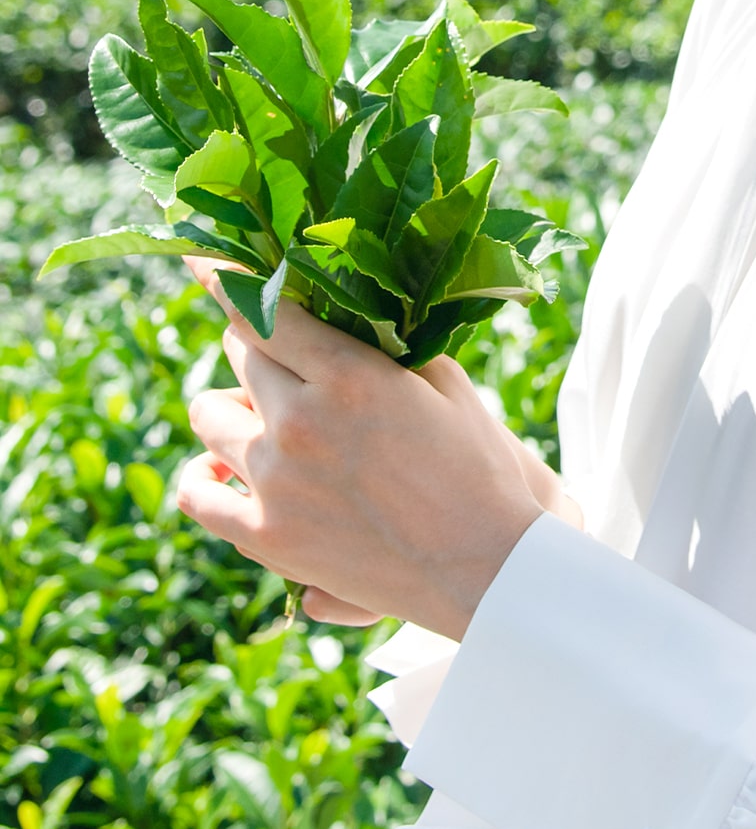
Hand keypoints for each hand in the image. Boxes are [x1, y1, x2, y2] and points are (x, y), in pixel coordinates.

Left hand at [177, 259, 580, 639]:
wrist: (485, 566)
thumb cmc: (476, 466)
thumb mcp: (444, 383)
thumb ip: (388, 343)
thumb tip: (346, 307)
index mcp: (349, 374)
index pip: (264, 309)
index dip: (231, 280)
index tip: (206, 262)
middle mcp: (300, 420)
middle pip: (242, 355)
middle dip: (257, 342)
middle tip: (280, 350)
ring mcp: (275, 481)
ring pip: (210, 415)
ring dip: (230, 404)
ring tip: (255, 413)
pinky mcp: (265, 536)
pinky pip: (198, 492)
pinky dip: (202, 474)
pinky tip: (219, 467)